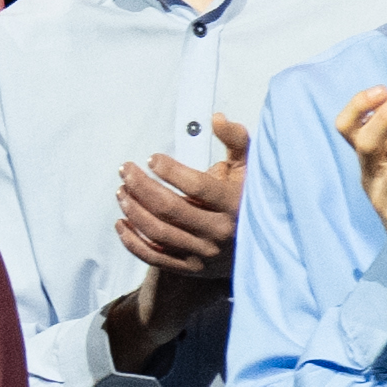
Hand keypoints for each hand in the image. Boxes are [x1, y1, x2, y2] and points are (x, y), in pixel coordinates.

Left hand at [98, 114, 248, 372]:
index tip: (152, 159)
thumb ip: (236, 141)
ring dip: (133, 210)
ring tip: (121, 191)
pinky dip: (132, 241)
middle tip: (125, 169)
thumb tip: (216, 118)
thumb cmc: (250, 198)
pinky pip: (154, 257)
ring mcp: (204, 253)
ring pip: (159, 232)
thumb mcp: (251, 168)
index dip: (171, 170)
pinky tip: (120, 222)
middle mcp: (220, 231)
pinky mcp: (191, 268)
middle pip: (170, 208)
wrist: (266, 245)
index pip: (198, 186)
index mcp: (236, 204)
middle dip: (141, 186)